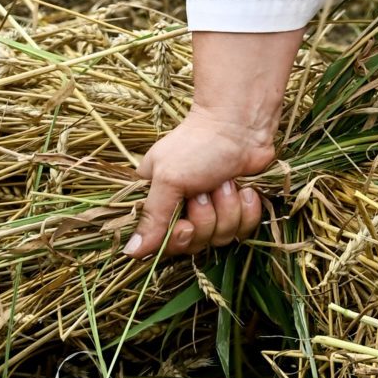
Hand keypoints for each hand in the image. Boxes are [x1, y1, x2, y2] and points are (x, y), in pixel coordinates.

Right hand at [126, 29, 300, 257]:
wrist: (243, 125)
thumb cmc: (199, 145)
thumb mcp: (168, 179)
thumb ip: (152, 217)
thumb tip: (131, 253)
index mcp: (159, 200)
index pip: (162, 244)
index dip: (177, 240)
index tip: (184, 224)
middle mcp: (183, 209)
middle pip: (193, 243)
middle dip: (206, 217)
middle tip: (206, 189)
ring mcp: (213, 210)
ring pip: (220, 237)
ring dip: (227, 208)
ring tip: (226, 181)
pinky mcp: (238, 208)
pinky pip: (243, 230)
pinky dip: (246, 210)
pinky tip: (245, 189)